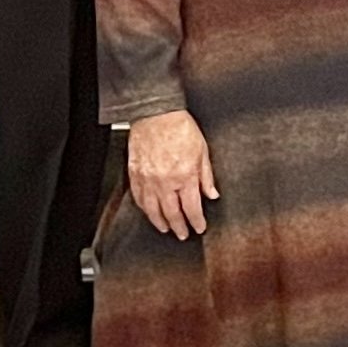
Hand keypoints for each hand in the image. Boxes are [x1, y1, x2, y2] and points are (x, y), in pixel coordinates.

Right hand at [127, 109, 216, 237]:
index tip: (199, 227)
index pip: (192, 208)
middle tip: (182, 234)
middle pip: (172, 213)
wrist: (156, 112)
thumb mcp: (202, 150)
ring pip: (153, 210)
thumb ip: (207, 176)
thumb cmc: (179, 126)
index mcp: (185, 176)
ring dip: (160, 222)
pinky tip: (148, 211)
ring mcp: (148, 179)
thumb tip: (212, 194)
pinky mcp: (135, 173)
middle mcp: (166, 182)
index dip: (196, 222)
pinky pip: (138, 197)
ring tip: (165, 228)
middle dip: (179, 227)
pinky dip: (144, 208)